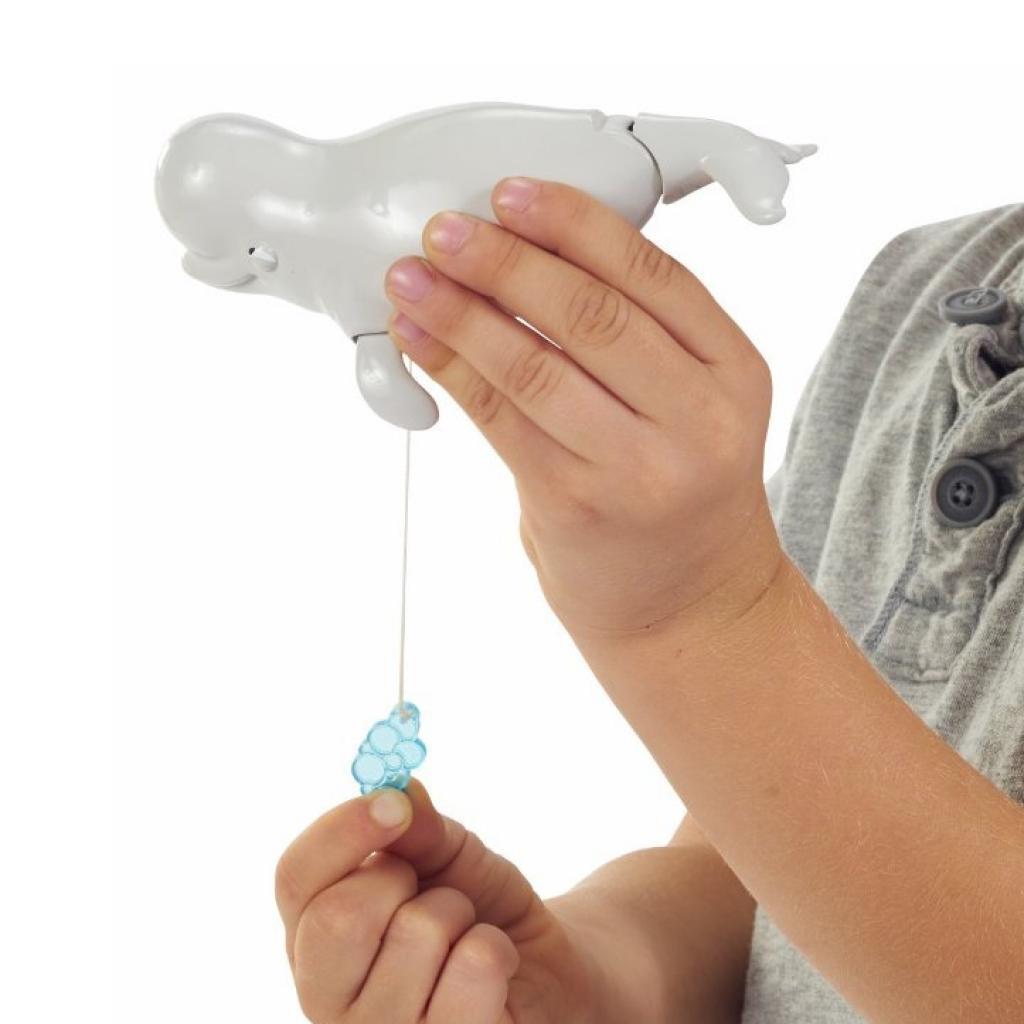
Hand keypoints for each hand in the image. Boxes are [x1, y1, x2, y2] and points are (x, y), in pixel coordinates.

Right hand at [275, 781, 608, 1023]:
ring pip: (416, 935)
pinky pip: (473, 970)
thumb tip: (400, 790)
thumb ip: (418, 825)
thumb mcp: (447, 853)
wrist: (540, 968)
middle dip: (400, 878)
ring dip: (459, 913)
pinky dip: (496, 948)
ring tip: (466, 932)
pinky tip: (494, 971)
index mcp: (313, 935)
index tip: (391, 802)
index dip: (340, 831)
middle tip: (429, 887)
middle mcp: (328, 997)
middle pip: (338, 918)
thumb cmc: (477, 909)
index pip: (294, 879)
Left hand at [383, 177, 780, 645]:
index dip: (575, 225)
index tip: (513, 192)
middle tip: (448, 228)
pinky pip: (501, 419)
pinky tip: (418, 338)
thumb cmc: (683, 498)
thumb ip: (644, 341)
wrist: (691, 611)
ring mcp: (636, 468)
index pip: (654, 276)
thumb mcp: (695, 408)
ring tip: (411, 276)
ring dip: (463, 312)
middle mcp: (696, 419)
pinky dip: (453, 369)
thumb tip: (535, 258)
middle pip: (592, 314)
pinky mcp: (574, 505)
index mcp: (734, 373)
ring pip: (536, 365)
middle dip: (507, 261)